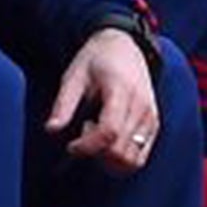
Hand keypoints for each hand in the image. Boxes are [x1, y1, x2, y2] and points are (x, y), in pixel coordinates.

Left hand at [45, 27, 158, 172]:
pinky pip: (139, 157)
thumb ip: (63, 104)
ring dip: (109, 159)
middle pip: (119, 151)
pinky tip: (109, 140)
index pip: (109, 132)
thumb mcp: (74, 76)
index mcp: (120, 90)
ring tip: (97, 136)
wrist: (124, 46)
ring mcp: (151, 117)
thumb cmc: (96, 61)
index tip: (71, 146)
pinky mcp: (154, 125)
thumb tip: (51, 129)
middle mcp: (141, 106)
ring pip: (131, 160)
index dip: (87, 146)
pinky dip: (121, 158)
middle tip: (84, 131)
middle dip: (96, 152)